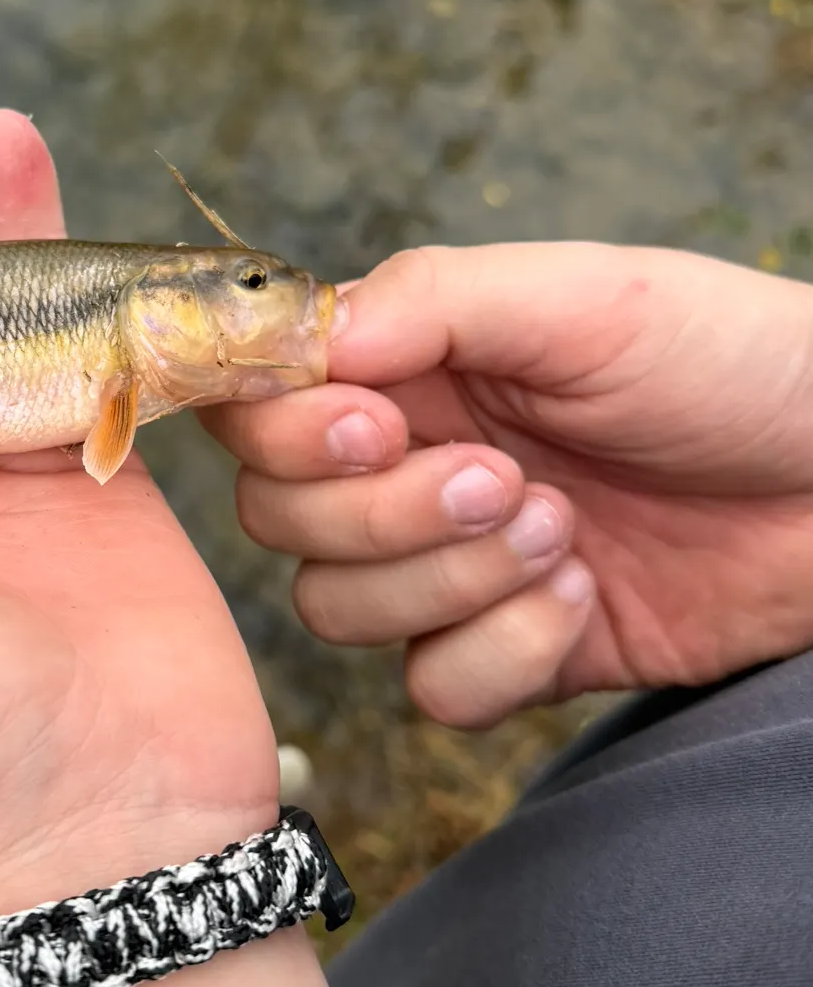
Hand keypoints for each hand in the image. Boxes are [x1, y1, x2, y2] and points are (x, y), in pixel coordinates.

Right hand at [203, 243, 812, 728]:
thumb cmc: (727, 363)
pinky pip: (433, 688)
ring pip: (339, 610)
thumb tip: (311, 340)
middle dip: (385, 516)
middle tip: (506, 480)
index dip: (292, 437)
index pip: (260, 413)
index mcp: (404, 370)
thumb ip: (432, 300)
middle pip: (281, 521)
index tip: (380, 428)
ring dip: (448, 580)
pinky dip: (502, 651)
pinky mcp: (508, 652)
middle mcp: (405, 468)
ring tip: (562, 530)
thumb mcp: (583, 298)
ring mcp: (449, 568)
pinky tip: (582, 599)